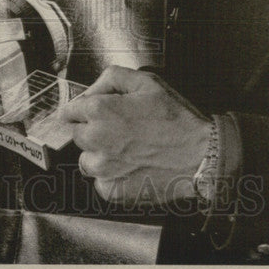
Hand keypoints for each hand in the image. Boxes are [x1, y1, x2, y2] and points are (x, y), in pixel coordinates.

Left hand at [60, 65, 211, 206]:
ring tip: (127, 150)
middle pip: (76, 135)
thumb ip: (112, 78)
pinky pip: (100, 181)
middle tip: (119, 130)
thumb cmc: (176, 119)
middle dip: (92, 130)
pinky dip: (111, 176)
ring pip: (86, 160)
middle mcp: (96, 140)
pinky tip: (132, 166)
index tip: (90, 113)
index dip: (81, 110)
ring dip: (100, 155)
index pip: (68, 111)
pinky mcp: (112, 190)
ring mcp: (103, 168)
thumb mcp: (147, 81)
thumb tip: (91, 90)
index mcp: (100, 111)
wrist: (200, 155)